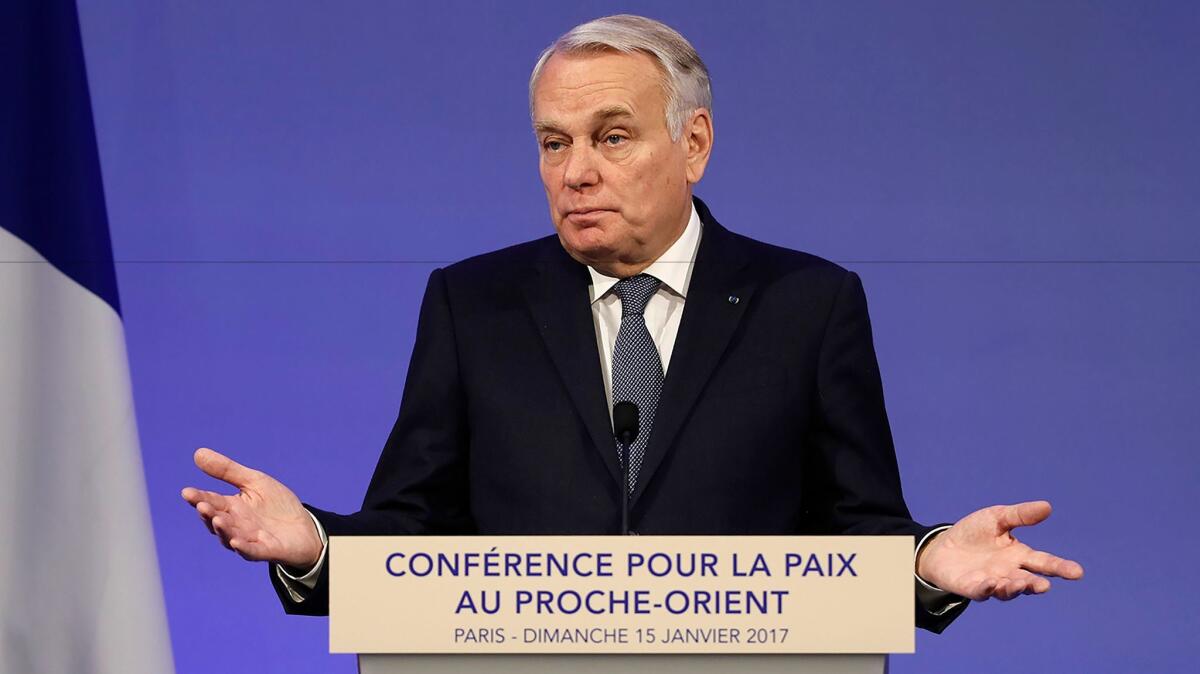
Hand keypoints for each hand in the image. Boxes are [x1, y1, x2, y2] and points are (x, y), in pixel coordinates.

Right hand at [181, 447, 322, 569]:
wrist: (306, 529)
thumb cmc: (277, 506)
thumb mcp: (254, 482)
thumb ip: (227, 470)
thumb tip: (197, 453)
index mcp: (231, 507)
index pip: (211, 501)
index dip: (199, 498)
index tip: (187, 492)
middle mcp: (236, 525)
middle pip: (218, 520)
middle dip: (209, 514)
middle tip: (202, 505)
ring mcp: (250, 539)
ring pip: (231, 536)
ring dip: (223, 530)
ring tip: (217, 519)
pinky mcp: (266, 551)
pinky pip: (251, 551)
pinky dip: (243, 548)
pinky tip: (236, 542)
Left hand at [916, 500, 1083, 600]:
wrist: (942, 546)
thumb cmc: (974, 533)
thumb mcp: (997, 518)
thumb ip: (1020, 515)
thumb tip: (1047, 506)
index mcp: (1019, 556)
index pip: (1044, 563)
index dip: (1060, 568)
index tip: (1077, 572)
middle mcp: (1009, 573)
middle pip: (1028, 581)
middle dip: (1037, 584)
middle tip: (1046, 586)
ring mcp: (991, 582)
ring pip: (1007, 590)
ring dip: (1014, 588)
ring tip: (1020, 583)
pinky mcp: (972, 587)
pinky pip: (981, 591)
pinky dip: (987, 589)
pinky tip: (991, 583)